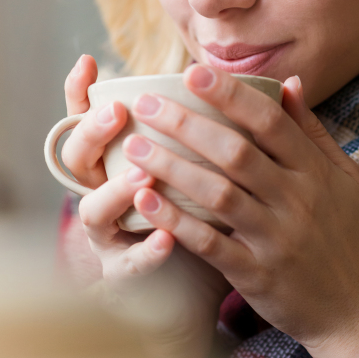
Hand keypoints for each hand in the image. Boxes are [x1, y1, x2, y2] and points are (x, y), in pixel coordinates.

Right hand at [62, 56, 230, 357]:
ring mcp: (111, 240)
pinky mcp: (125, 279)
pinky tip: (167, 239)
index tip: (88, 62)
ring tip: (142, 174)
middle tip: (118, 111)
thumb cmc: (204, 223)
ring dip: (118, 191)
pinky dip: (148, 252)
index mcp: (121, 165)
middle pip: (78, 159)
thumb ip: (231, 131)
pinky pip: (130, 265)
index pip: (89, 123)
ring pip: (96, 212)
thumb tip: (279, 83)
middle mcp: (106, 198)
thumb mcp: (211, 174)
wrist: (192, 295)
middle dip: (94, 133)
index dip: (82, 94)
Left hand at [123, 64, 358, 357]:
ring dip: (173, 167)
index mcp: (315, 171)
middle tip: (145, 103)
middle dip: (187, 123)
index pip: (270, 121)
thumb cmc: (345, 236)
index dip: (230, 94)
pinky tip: (145, 200)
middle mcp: (297, 200)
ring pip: (218, 194)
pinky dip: (176, 222)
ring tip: (135, 146)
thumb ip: (312, 131)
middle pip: (236, 152)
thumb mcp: (343, 178)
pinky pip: (210, 244)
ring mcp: (276, 238)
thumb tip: (290, 81)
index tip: (191, 72)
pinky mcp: (257, 275)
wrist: (355, 311)